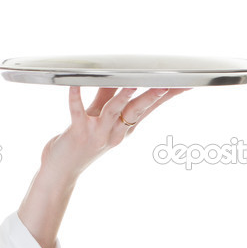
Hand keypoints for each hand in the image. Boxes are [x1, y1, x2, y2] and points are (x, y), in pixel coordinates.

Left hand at [39, 86, 189, 181]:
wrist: (61, 170)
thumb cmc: (80, 142)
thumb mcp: (98, 117)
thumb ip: (108, 96)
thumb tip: (118, 76)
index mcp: (124, 128)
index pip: (149, 109)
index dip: (167, 96)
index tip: (185, 84)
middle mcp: (115, 132)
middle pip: (137, 111)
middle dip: (152, 97)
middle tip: (166, 84)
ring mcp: (97, 133)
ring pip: (113, 112)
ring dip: (122, 97)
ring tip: (131, 83)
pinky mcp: (78, 133)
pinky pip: (77, 112)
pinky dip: (75, 97)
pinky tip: (74, 84)